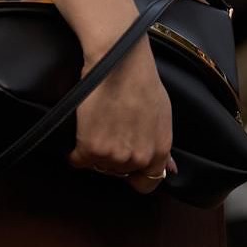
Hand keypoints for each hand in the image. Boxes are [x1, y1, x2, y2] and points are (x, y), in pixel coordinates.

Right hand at [68, 37, 174, 195]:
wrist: (119, 61)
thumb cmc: (141, 81)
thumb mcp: (162, 115)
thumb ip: (162, 146)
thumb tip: (171, 170)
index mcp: (158, 152)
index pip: (147, 184)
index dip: (135, 174)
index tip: (126, 163)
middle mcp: (138, 158)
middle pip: (120, 173)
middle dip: (114, 157)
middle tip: (109, 133)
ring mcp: (113, 156)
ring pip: (99, 166)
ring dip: (95, 154)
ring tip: (95, 129)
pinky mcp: (90, 148)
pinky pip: (78, 161)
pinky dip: (75, 154)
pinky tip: (78, 139)